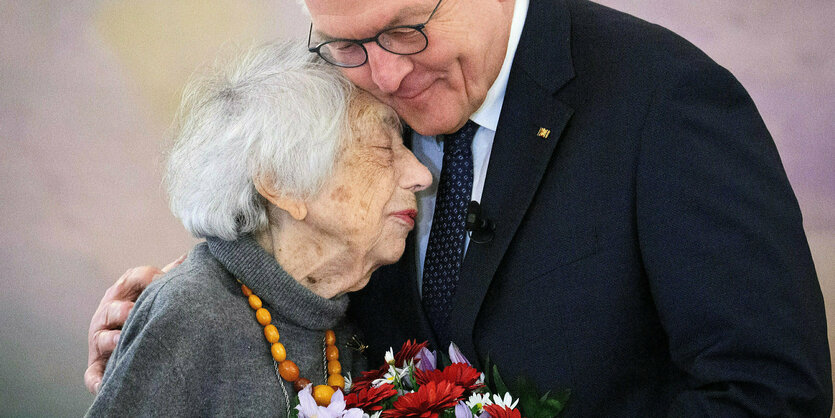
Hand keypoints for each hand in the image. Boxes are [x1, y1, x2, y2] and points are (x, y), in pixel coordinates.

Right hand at [84, 254, 185, 393]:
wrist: (127, 337)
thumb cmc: (143, 308)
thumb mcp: (153, 290)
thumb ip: (169, 274)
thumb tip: (189, 257)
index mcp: (123, 291)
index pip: (135, 278)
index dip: (150, 278)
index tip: (165, 279)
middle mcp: (107, 314)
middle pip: (113, 308)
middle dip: (122, 309)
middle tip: (133, 310)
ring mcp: (100, 340)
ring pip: (102, 339)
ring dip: (110, 340)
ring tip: (119, 342)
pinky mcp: (97, 365)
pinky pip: (93, 374)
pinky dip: (97, 380)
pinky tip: (105, 385)